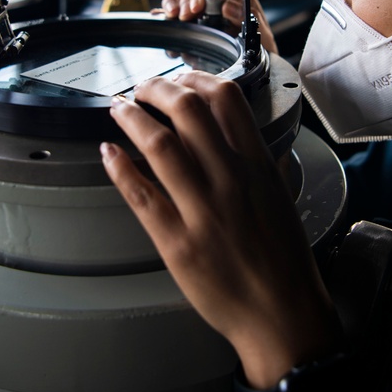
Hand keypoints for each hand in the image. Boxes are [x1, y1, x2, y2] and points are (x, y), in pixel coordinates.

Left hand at [100, 72, 340, 388]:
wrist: (282, 315)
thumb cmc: (283, 260)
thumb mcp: (280, 196)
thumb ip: (258, 161)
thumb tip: (235, 131)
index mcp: (258, 166)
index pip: (226, 100)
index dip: (195, 77)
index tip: (178, 76)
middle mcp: (230, 181)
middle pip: (187, 111)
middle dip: (156, 88)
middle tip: (141, 87)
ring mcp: (203, 211)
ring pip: (159, 145)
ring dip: (131, 117)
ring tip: (117, 108)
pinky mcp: (177, 243)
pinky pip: (141, 195)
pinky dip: (119, 167)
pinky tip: (108, 152)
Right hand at [156, 0, 277, 54]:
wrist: (253, 70)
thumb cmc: (260, 50)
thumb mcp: (260, 35)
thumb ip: (247, 18)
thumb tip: (227, 5)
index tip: (194, 9)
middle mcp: (214, 0)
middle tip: (180, 16)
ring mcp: (199, 12)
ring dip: (170, 4)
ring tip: (170, 18)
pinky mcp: (187, 25)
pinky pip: (170, 15)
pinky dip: (163, 17)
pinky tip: (162, 24)